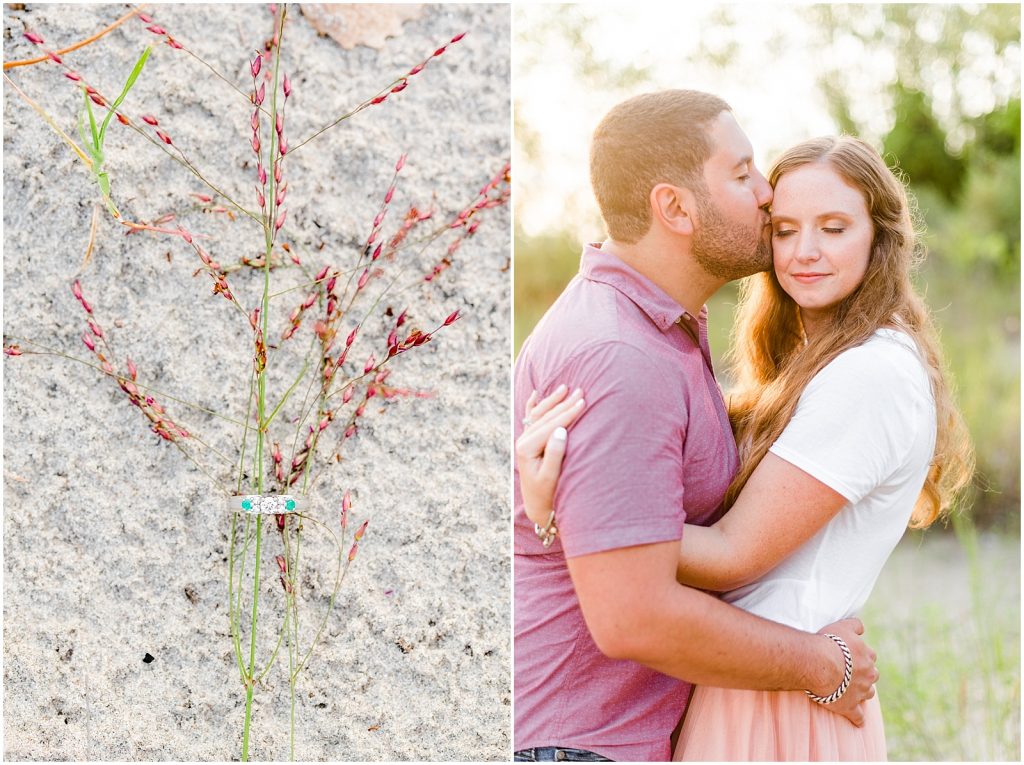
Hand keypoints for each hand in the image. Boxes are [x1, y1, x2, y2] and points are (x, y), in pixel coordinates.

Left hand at [515, 384, 586, 527]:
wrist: (538, 506)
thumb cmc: (548, 494)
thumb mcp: (552, 477)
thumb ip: (555, 454)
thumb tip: (561, 431)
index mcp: (527, 448)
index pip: (551, 425)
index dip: (568, 413)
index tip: (583, 402)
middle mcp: (523, 441)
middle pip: (546, 417)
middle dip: (563, 403)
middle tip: (581, 390)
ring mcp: (525, 440)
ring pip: (539, 414)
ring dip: (553, 401)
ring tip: (565, 387)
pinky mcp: (529, 441)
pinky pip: (530, 419)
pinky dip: (533, 405)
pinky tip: (536, 394)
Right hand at [813, 617, 878, 726]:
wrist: (819, 664)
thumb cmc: (829, 643)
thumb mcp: (842, 626)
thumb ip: (855, 625)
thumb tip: (861, 627)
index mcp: (868, 656)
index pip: (869, 656)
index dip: (859, 656)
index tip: (850, 656)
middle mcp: (868, 675)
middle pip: (872, 676)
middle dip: (864, 675)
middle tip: (850, 673)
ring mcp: (861, 692)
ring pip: (868, 694)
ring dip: (862, 693)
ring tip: (850, 692)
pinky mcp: (850, 707)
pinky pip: (858, 717)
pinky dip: (858, 719)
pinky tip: (856, 721)